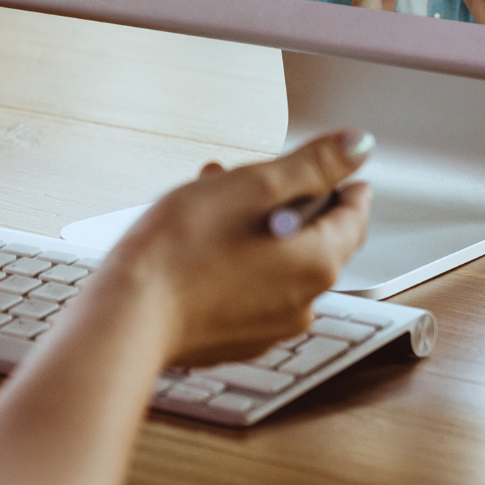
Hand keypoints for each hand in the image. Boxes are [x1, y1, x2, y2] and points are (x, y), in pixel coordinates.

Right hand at [101, 132, 373, 368]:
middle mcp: (303, 302)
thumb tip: (357, 145)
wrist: (127, 317)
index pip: (354, 216)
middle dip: (285, 203)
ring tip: (210, 205)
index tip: (337, 170)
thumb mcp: (253, 186)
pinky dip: (237, 264)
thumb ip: (313, 165)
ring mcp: (269, 327)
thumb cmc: (182, 250)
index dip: (344, 184)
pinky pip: (250, 291)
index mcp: (317, 263)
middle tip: (248, 178)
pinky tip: (200, 246)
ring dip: (255, 230)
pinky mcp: (236, 339)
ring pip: (276, 263)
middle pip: (313, 239)